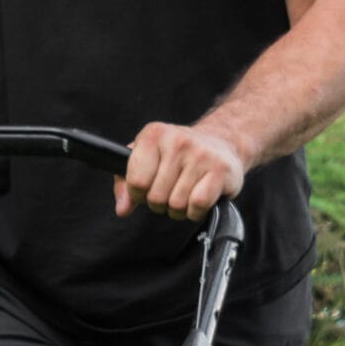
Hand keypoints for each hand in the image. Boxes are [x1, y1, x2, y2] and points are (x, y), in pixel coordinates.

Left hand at [116, 121, 247, 222]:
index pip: (135, 182)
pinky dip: (196, 211)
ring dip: (179, 208)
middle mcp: (177, 140)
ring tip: (186, 192)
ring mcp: (201, 154)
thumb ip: (125, 183)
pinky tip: (200, 197)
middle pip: (156, 198)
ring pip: (176, 204)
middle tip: (172, 189)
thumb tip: (123, 208)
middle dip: (161, 203)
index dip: (139, 193)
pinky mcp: (220, 169)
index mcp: (154, 134)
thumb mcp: (146, 160)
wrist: (221, 142)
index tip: (149, 186)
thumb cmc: (178, 155)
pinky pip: (197, 205)